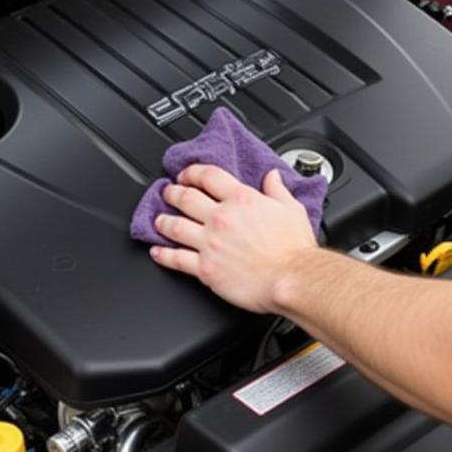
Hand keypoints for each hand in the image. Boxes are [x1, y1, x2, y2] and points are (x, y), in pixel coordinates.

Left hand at [150, 164, 317, 312]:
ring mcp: (210, 243)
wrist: (292, 279)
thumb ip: (277, 190)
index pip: (207, 176)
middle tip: (168, 194)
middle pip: (185, 198)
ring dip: (163, 221)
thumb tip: (272, 177)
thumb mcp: (292, 209)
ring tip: (159, 220)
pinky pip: (176, 259)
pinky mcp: (205, 268)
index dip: (191, 172)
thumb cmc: (294, 249)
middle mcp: (221, 218)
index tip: (185, 175)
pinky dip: (163, 255)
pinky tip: (157, 252)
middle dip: (172, 193)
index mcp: (241, 199)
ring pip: (174, 226)